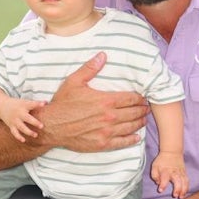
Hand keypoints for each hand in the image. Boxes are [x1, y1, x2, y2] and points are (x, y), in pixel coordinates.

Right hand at [0, 98, 45, 141]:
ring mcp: (14, 120)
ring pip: (21, 127)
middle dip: (34, 122)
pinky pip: (14, 132)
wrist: (2, 106)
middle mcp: (19, 113)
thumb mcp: (25, 102)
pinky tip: (24, 140)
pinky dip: (18, 137)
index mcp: (23, 105)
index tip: (44, 104)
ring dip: (28, 132)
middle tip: (42, 126)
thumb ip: (35, 103)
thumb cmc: (18, 104)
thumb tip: (47, 103)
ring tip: (36, 135)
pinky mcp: (11, 126)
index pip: (31, 104)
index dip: (38, 104)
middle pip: (27, 118)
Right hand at [33, 52, 148, 152]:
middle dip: (142, 110)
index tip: (143, 98)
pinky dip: (132, 139)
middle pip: (134, 113)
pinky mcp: (103, 143)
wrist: (51, 126)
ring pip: (131, 127)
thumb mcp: (74, 82)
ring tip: (143, 120)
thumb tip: (103, 55)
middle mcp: (110, 116)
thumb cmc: (62, 104)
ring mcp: (107, 131)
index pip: (131, 98)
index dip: (140, 98)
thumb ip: (90, 69)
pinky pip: (122, 142)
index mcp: (106, 100)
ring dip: (139, 123)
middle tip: (146, 109)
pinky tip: (136, 136)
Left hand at [150, 152, 187, 198]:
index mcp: (165, 170)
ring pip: (184, 181)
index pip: (164, 178)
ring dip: (183, 189)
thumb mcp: (154, 166)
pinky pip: (187, 180)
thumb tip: (158, 183)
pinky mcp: (184, 173)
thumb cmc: (162, 160)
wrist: (172, 152)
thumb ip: (154, 175)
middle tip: (175, 195)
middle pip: (177, 180)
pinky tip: (185, 192)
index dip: (162, 184)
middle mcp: (174, 172)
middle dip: (177, 188)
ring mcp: (180, 172)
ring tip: (181, 196)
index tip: (160, 190)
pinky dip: (187, 187)